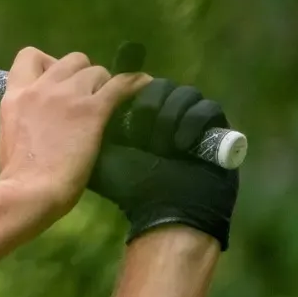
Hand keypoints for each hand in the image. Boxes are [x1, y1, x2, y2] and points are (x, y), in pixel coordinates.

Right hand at [0, 48, 148, 220]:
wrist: (29, 192)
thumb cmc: (16, 176)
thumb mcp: (9, 135)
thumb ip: (25, 117)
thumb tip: (41, 120)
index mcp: (16, 95)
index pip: (29, 56)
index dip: (48, 63)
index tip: (55, 80)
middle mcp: (42, 87)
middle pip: (72, 59)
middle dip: (82, 74)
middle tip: (88, 96)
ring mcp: (69, 96)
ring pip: (97, 71)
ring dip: (104, 84)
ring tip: (110, 102)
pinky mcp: (93, 110)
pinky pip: (121, 85)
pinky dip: (134, 84)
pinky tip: (143, 86)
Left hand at [89, 78, 238, 249]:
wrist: (165, 211)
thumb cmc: (131, 187)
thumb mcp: (100, 156)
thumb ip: (89, 130)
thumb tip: (80, 106)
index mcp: (141, 117)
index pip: (135, 86)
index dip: (129, 98)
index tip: (122, 124)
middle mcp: (168, 113)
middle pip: (160, 85)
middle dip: (149, 109)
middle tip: (142, 138)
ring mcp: (194, 119)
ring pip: (184, 93)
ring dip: (169, 118)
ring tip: (163, 146)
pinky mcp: (217, 128)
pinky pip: (207, 107)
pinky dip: (192, 123)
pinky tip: (182, 145)